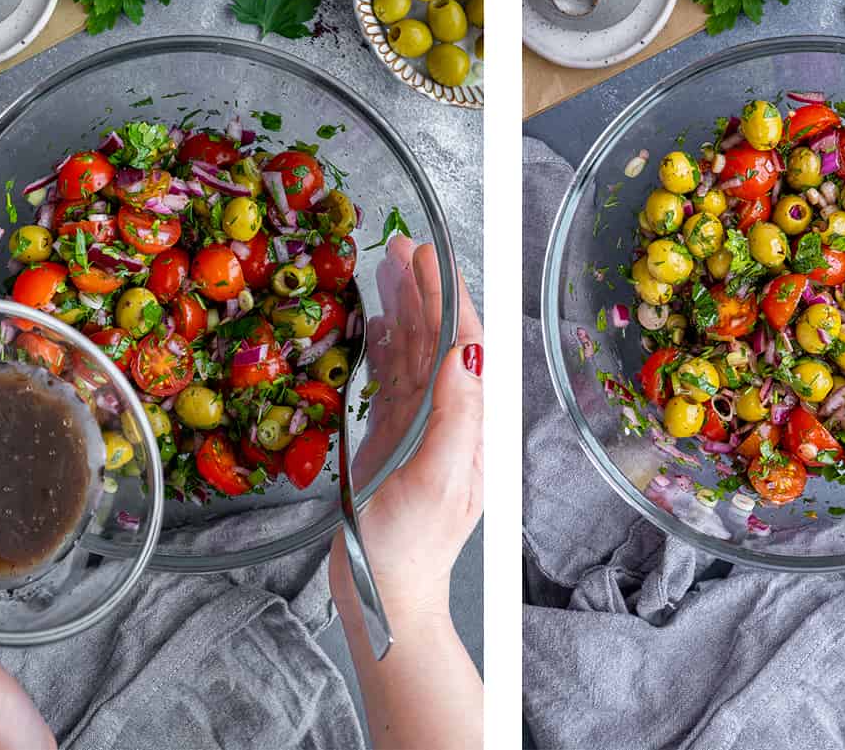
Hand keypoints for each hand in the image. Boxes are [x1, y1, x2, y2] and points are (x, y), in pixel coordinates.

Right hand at [330, 242, 481, 624]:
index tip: (428, 258)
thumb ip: (456, 416)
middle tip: (401, 245)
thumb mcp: (439, 481)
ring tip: (387, 266)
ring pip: (414, 350)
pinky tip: (375, 319)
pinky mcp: (394, 435)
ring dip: (403, 306)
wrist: (387, 598)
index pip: (464, 342)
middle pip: (439, 337)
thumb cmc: (412, 548)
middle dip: (425, 289)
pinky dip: (384, 341)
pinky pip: (392, 376)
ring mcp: (420, 423)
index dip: (447, 295)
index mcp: (469, 421)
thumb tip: (462, 353)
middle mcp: (449, 415)